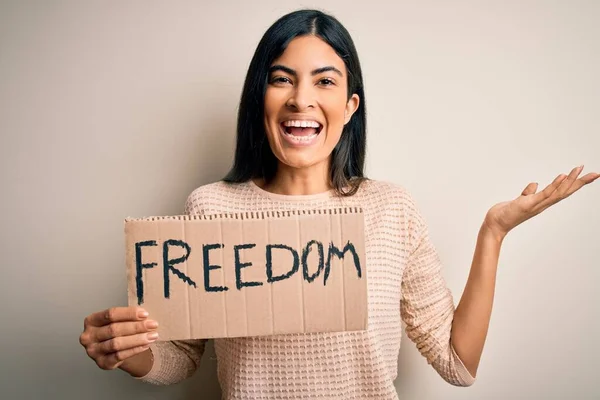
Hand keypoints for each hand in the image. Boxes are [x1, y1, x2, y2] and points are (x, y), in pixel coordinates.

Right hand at [79, 307, 158, 370]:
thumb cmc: (116, 332)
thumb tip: (145, 316)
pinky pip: (119, 356)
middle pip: (114, 329)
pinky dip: (134, 350)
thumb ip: (127, 317)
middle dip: (136, 327)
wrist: (113, 351)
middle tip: (152, 325)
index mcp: (91, 321)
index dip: (129, 313)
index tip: (145, 314)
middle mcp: (89, 336)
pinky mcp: (102, 363)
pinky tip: (145, 345)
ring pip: (117, 343)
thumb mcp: (117, 321)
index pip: (110, 314)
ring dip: (137, 339)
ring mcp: (93, 351)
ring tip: (152, 335)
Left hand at [483, 165, 599, 239]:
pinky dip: (555, 185)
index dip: (576, 184)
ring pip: (558, 192)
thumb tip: (534, 184)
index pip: (563, 191)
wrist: (495, 224)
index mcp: (543, 202)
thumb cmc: (507, 213)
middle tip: (596, 173)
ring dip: (570, 180)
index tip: (589, 175)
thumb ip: (528, 192)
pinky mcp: (528, 204)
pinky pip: (545, 194)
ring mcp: (537, 204)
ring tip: (579, 169)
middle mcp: (543, 204)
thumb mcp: (520, 199)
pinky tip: (563, 175)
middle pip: (566, 192)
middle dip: (581, 183)